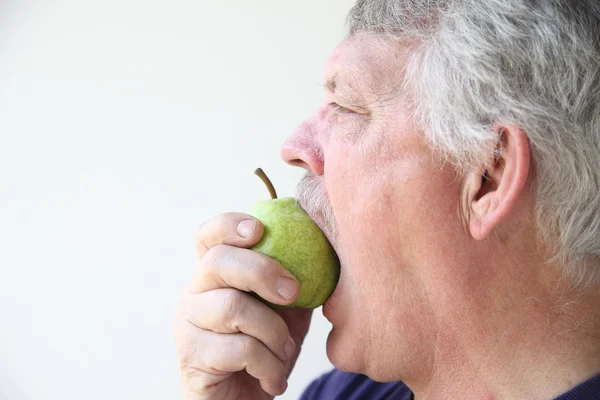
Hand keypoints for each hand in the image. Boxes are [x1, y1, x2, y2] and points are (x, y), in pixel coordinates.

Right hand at [173, 213, 312, 399]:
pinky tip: (273, 379)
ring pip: (233, 308)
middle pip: (218, 261)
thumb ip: (294, 279)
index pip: (207, 236)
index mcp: (215, 276)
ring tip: (284, 352)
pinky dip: (269, 365)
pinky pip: (241, 349)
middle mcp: (194, 294)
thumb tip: (323, 247)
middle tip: (292, 292)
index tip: (259, 230)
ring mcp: (188, 326)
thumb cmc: (266, 350)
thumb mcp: (286, 310)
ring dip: (274, 333)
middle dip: (262, 272)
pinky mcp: (191, 358)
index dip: (228, 225)